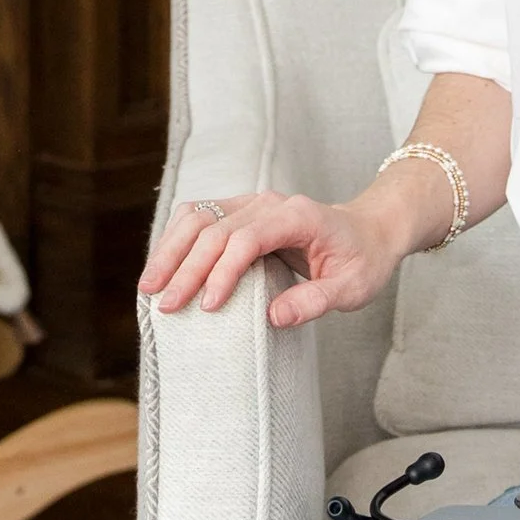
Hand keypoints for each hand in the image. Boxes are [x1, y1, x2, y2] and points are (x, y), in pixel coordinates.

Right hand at [138, 191, 405, 328]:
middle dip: (186, 267)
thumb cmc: (362, 260)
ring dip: (170, 250)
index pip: (247, 238)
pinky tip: (162, 266)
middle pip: (215, 228)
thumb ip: (315, 301)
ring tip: (149, 286)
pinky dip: (176, 239)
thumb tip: (274, 318)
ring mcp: (251, 202)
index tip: (207, 306)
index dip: (223, 271)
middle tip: (165, 305)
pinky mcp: (239, 210)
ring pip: (198, 216)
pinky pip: (199, 217)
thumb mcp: (352, 288)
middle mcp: (269, 203)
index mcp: (298, 216)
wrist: (369, 229)